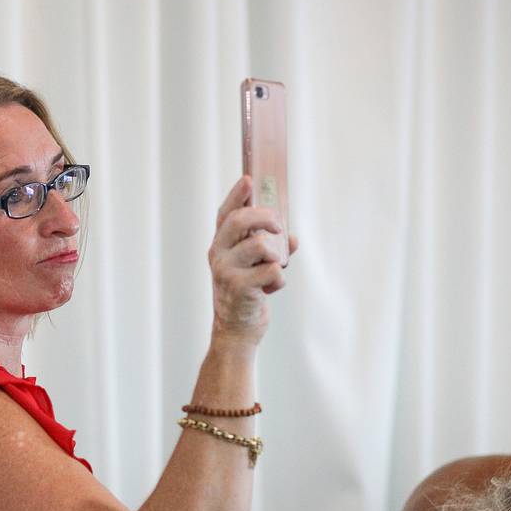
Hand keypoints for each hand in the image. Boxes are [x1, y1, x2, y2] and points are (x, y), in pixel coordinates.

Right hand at [208, 175, 294, 343]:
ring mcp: (226, 271)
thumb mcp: (252, 267)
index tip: (249, 179)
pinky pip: (272, 271)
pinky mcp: (239, 287)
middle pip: (240, 221)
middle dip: (266, 217)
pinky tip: (271, 289)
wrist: (236, 331)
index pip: (225, 214)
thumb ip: (269, 249)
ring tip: (275, 267)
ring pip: (261, 245)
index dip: (237, 195)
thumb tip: (291, 238)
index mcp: (220, 246)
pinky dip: (279, 279)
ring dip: (276, 255)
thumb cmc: (246, 295)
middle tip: (279, 226)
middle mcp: (219, 255)